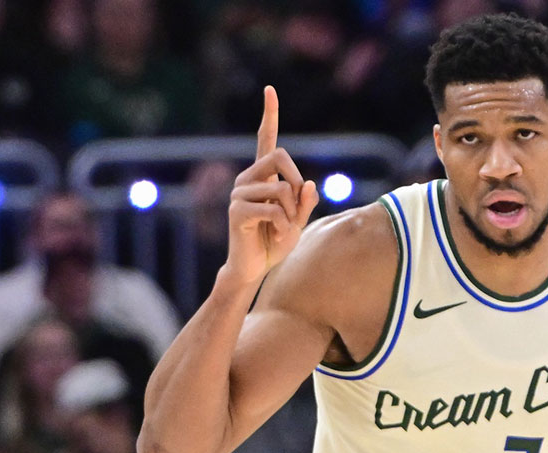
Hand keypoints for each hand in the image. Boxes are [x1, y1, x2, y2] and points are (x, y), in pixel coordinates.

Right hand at [226, 86, 319, 285]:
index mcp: (264, 176)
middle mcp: (248, 178)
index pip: (266, 139)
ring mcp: (239, 193)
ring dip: (291, 214)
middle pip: (280, 156)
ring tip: (283, 230)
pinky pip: (273, 209)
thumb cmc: (276, 242)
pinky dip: (284, 225)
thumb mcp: (299, 221)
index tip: (269, 89)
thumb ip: (306, 202)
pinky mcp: (237, 211)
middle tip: (296, 210)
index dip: (269, 114)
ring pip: (281, 189)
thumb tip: (309, 185)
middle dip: (298, 183)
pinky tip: (276, 236)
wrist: (254, 268)